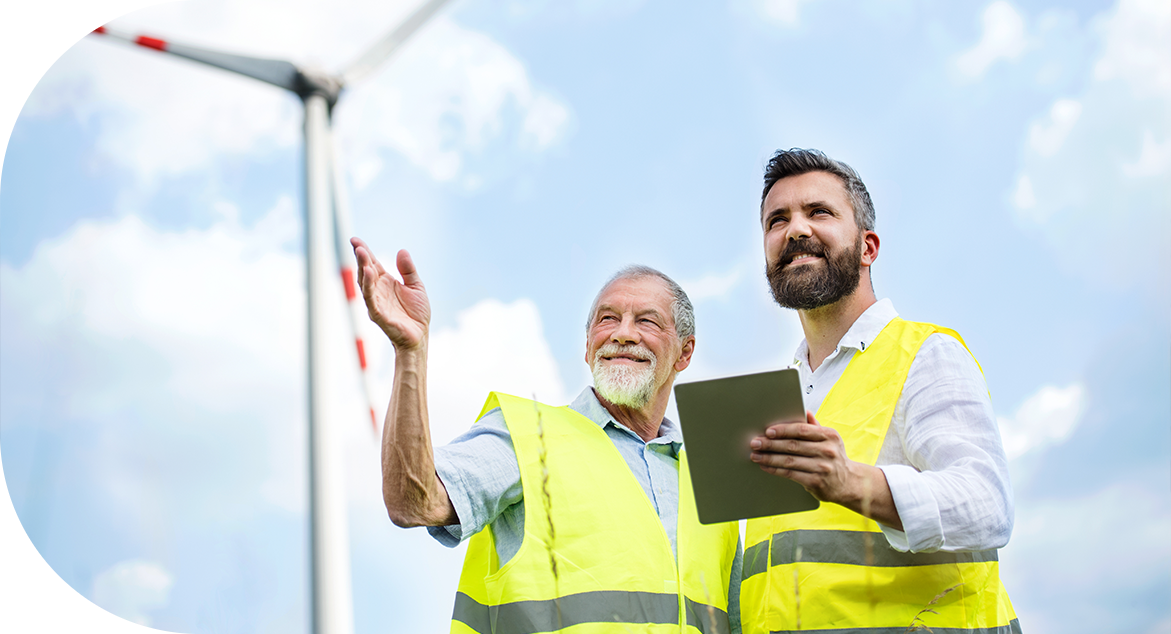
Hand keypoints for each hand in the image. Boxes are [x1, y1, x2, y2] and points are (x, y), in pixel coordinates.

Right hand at [350, 237, 430, 350]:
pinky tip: (369, 273)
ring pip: (365, 284)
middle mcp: (377, 291)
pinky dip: (368, 286)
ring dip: (362, 268)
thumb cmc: (416, 313)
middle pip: (365, 271)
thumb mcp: (416, 286)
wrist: (419, 336)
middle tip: (356, 244)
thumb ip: (408, 270)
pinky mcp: (378, 314)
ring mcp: (376, 302)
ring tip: (361, 254)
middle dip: (360, 258)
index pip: (371, 264)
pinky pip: (371, 299)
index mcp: (385, 282)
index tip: (354, 240)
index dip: (364, 252)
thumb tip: (402, 251)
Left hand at [750, 410, 865, 505]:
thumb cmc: (834, 457)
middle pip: (793, 445)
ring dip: (769, 457)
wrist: (850, 483)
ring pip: (790, 461)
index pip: (802, 430)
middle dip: (771, 444)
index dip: (784, 430)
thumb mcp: (830, 439)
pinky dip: (775, 470)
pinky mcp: (817, 482)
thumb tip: (804, 411)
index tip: (768, 431)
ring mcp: (822, 467)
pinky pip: (791, 474)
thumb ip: (815, 426)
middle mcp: (827, 451)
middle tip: (755, 442)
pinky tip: (765, 466)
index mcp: (829, 436)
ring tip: (755, 455)